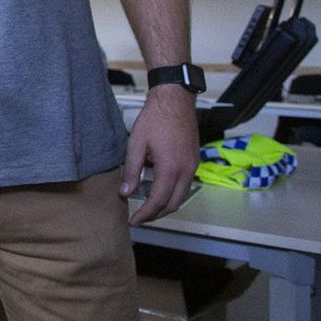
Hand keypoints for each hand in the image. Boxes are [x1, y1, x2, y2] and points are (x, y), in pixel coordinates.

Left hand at [121, 88, 198, 224]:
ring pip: (182, 196)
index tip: (133, 220)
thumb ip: (131, 171)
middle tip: (140, 218)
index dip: (145, 214)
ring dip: (166, 206)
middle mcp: (186, 171)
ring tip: (148, 208)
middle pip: (173, 204)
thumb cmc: (155, 119)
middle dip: (156, 215)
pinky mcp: (194, 161)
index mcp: (171, 168)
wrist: (175, 100)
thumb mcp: (136, 144)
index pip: (158, 201)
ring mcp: (193, 166)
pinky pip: (186, 185)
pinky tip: (160, 191)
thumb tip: (125, 193)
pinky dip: (173, 194)